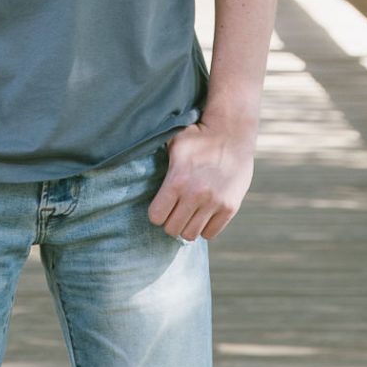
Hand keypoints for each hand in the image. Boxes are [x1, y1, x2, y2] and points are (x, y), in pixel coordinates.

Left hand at [147, 117, 255, 242]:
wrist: (233, 131)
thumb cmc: (198, 135)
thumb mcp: (174, 143)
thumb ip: (159, 161)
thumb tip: (134, 164)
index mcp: (177, 180)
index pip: (156, 217)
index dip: (157, 212)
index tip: (162, 205)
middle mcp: (195, 194)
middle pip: (172, 229)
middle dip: (171, 221)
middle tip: (176, 210)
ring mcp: (214, 203)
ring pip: (191, 235)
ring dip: (187, 226)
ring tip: (189, 213)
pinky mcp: (230, 207)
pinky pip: (210, 234)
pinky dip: (205, 227)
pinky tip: (204, 213)